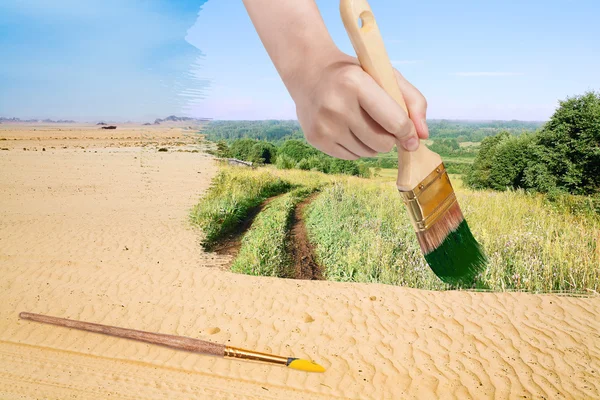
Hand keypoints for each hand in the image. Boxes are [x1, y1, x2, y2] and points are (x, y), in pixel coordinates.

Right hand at [288, 52, 428, 159]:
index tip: (411, 135)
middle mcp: (336, 105)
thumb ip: (413, 101)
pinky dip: (358, 147)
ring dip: (374, 143)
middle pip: (383, 143)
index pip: (395, 121)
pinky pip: (352, 156)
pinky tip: (349, 128)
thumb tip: (422, 136)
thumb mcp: (385, 75)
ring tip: (364, 122)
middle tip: (383, 123)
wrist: (309, 72)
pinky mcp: (316, 139)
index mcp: (356, 83)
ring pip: (369, 153)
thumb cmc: (355, 74)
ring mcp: (324, 125)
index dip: (408, 132)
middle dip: (390, 137)